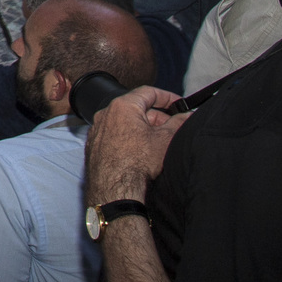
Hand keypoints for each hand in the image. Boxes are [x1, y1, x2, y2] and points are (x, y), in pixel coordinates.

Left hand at [85, 84, 188, 203]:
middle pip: (137, 109)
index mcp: (122, 105)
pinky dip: (129, 139)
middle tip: (173, 127)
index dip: (168, 97)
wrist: (114, 189)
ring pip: (125, 123)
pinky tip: (141, 153)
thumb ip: (179, 122)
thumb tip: (187, 115)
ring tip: (160, 143)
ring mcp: (97, 130)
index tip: (179, 104)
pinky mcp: (94, 146)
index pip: (149, 92)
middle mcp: (105, 114)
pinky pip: (114, 136)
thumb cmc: (137, 163)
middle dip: (158, 117)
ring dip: (144, 129)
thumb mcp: (166, 139)